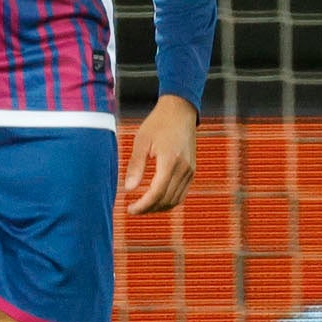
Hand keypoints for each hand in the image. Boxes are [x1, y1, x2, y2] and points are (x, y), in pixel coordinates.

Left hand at [122, 95, 198, 213]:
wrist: (180, 111)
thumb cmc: (158, 123)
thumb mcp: (141, 141)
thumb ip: (136, 166)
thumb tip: (129, 189)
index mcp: (170, 161)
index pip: (157, 193)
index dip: (143, 205)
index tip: (130, 209)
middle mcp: (184, 169)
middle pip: (166, 200)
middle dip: (149, 209)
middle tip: (133, 209)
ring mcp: (190, 171)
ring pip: (176, 200)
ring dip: (159, 207)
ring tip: (142, 206)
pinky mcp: (192, 171)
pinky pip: (181, 193)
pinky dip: (168, 200)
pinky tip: (155, 199)